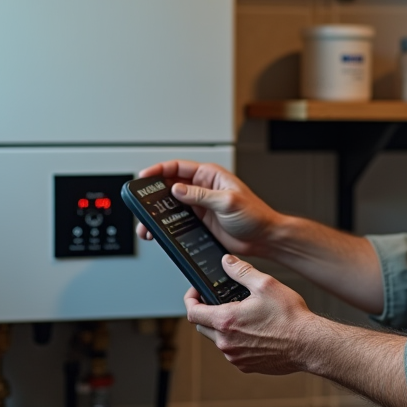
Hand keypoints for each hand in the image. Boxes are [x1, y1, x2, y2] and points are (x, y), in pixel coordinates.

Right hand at [136, 160, 280, 256]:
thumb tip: (177, 189)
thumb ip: (201, 195)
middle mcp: (203, 189)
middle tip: (141, 205)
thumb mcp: (228, 201)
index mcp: (210, 175)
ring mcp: (200, 206)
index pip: (178, 168)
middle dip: (153, 195)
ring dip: (157, 213)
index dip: (159, 170)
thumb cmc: (255, 215)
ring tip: (147, 224)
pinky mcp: (200, 222)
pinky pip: (178, 220)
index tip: (144, 176)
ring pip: (171, 205)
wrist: (264, 238)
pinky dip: (166, 225)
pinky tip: (160, 231)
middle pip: (170, 186)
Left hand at [185, 255, 313, 375]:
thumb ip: (241, 271)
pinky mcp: (246, 366)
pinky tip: (254, 331)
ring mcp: (235, 357)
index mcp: (226, 321)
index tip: (196, 292)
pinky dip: (236, 340)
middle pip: (202, 326)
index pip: (192, 312)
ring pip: (218, 340)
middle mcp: (226, 343)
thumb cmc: (290, 317)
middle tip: (220, 301)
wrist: (309, 345)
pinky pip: (233, 351)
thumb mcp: (265, 285)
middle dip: (206, 312)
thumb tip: (227, 262)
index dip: (191, 299)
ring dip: (223, 327)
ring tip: (243, 315)